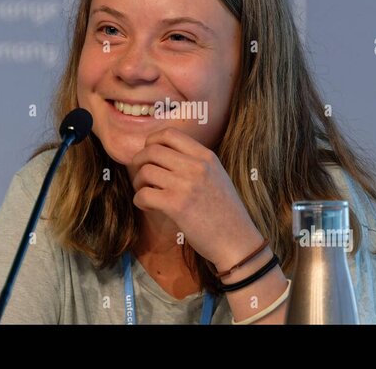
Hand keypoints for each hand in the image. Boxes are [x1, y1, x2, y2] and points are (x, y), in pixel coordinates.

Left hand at [130, 127, 262, 269]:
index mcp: (206, 156)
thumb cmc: (226, 212)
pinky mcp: (176, 206)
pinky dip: (139, 200)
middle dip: (139, 161)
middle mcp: (197, 166)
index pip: (169, 133)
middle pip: (152, 150)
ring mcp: (186, 185)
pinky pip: (143, 194)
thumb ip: (195, 162)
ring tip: (145, 192)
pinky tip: (147, 206)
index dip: (151, 141)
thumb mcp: (217, 176)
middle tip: (142, 176)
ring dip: (138, 182)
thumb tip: (162, 154)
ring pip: (145, 171)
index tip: (148, 154)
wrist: (237, 241)